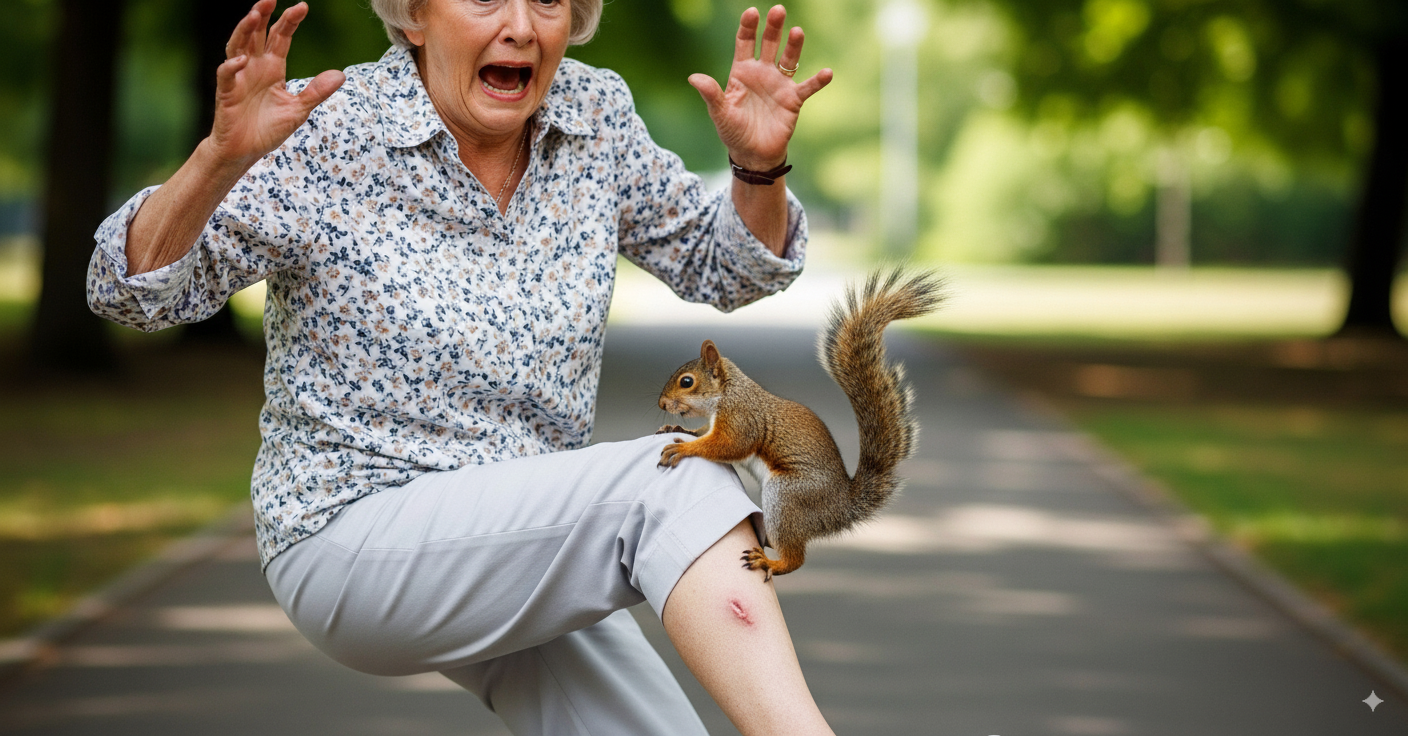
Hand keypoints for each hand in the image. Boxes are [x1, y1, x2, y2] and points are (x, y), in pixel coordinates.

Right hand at [207, 0, 344, 168]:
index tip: (302, 6)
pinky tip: (242, 59)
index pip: (281, 37)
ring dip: (244, 30)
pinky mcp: (227, 93)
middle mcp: (254, 67)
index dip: (290, 21)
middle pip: (257, 34)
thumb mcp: (299, 109)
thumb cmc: (268, 128)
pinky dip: (232, 66)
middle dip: (262, 15)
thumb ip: (316, 92)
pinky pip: (226, 75)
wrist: (245, 151)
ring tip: (254, 14)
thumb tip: (340, 75)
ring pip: (238, 46)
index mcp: (273, 67)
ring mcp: (239, 77)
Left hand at [689, 5, 832, 170]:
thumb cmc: (734, 132)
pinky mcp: (793, 100)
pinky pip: (807, 88)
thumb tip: (693, 77)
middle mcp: (762, 73)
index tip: (751, 12)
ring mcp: (779, 85)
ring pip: (788, 60)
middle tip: (778, 10)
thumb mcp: (720, 113)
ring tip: (797, 32)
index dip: (748, 27)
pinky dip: (817, 81)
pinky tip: (827, 72)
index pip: (745, 42)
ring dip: (793, 46)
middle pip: (769, 44)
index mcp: (742, 72)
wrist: (753, 154)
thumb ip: (710, 94)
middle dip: (773, 28)